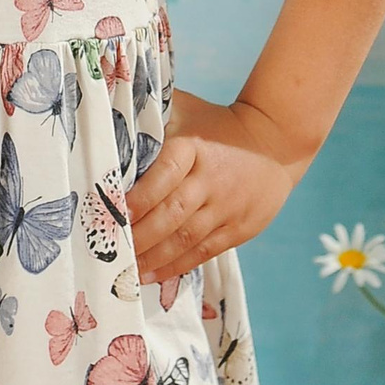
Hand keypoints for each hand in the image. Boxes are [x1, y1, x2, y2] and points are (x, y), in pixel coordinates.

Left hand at [124, 92, 303, 281]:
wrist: (275, 140)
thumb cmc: (216, 124)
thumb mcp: (185, 109)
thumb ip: (150, 116)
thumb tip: (108, 115)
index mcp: (192, 147)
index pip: (163, 176)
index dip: (139, 198)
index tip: (113, 214)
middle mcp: (210, 180)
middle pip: (172, 214)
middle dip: (139, 236)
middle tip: (111, 250)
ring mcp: (226, 207)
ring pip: (185, 239)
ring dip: (153, 258)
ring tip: (126, 271)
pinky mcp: (239, 228)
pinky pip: (204, 251)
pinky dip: (177, 266)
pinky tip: (153, 275)